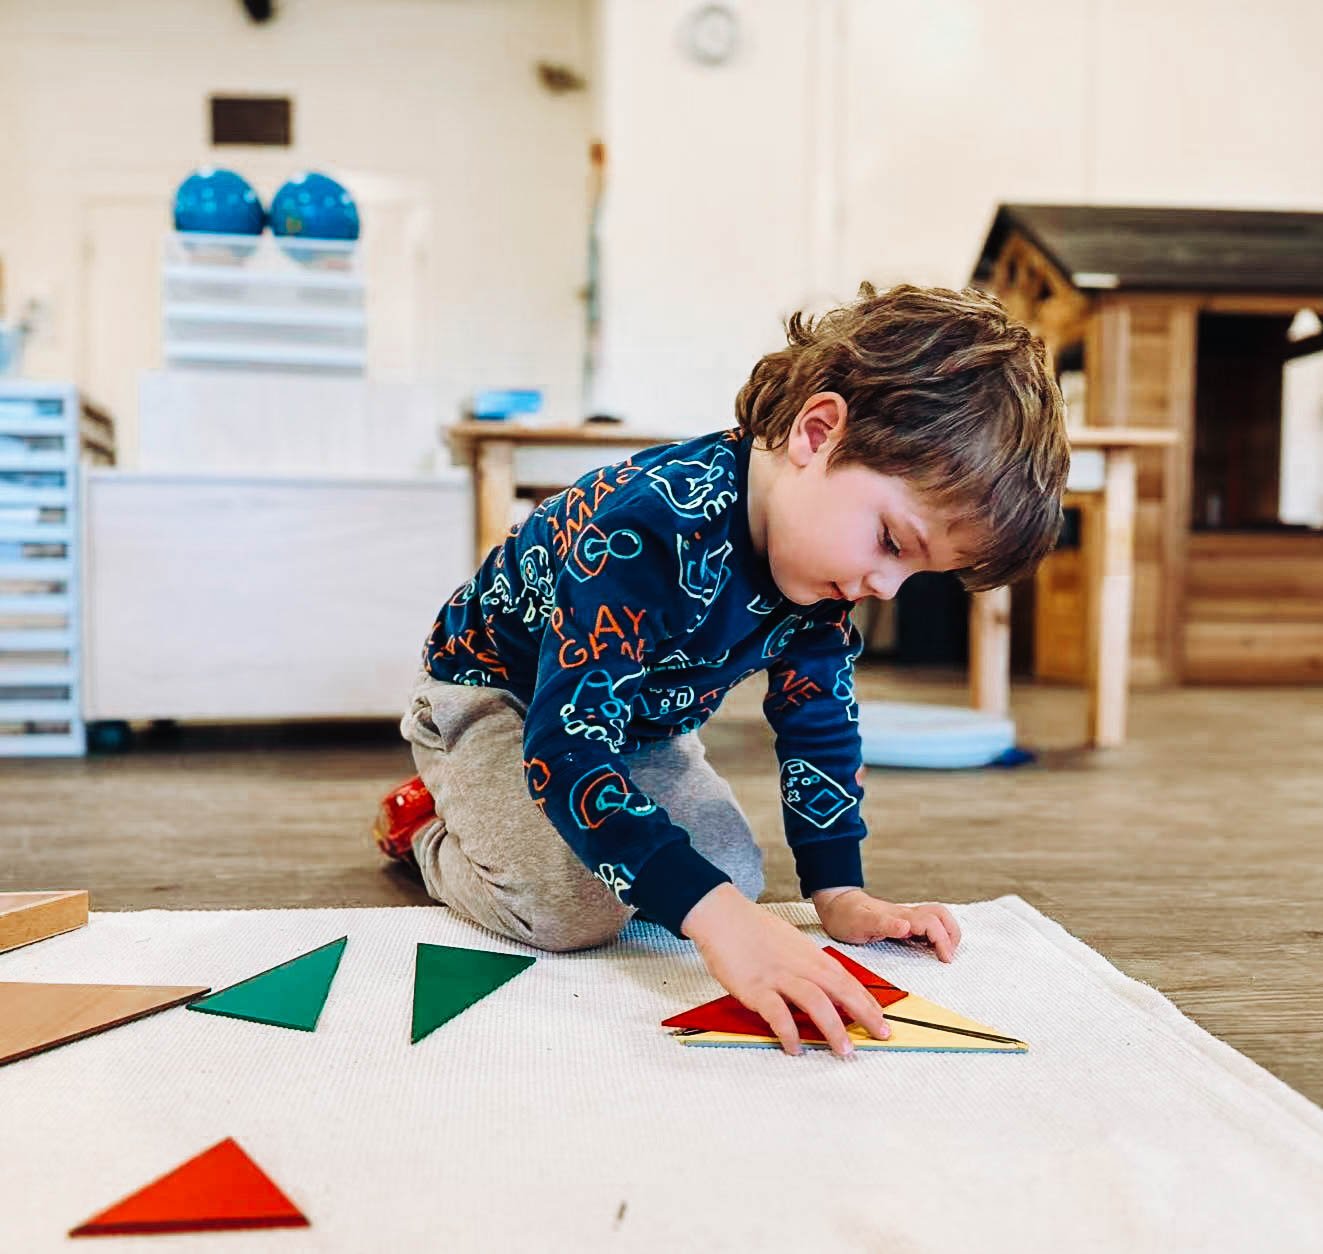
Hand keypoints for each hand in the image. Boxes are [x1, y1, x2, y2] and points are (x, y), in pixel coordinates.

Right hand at [680, 884, 890, 1057]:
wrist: (723, 916)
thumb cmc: (754, 930)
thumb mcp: (791, 943)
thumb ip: (809, 965)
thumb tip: (827, 988)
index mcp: (810, 955)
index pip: (846, 980)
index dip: (867, 1000)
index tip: (881, 1018)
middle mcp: (800, 966)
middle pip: (840, 990)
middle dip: (865, 1014)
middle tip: (881, 1035)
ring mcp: (778, 977)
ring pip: (815, 1002)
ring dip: (834, 1028)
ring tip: (845, 1050)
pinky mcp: (756, 988)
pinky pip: (777, 1014)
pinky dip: (789, 1033)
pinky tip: (795, 1048)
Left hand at [812, 888, 961, 961]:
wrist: (836, 905)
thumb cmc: (846, 916)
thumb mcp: (861, 923)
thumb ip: (884, 924)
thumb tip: (906, 926)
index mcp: (900, 916)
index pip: (932, 923)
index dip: (943, 940)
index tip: (945, 959)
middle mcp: (906, 915)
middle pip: (941, 915)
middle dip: (952, 934)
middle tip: (949, 956)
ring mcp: (905, 918)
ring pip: (937, 917)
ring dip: (947, 933)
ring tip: (945, 952)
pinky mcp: (902, 923)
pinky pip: (927, 925)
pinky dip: (936, 935)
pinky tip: (932, 948)